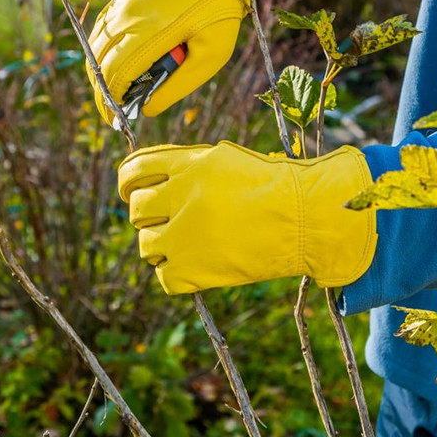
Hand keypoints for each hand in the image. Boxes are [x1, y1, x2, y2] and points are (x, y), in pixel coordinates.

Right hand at [86, 0, 283, 124]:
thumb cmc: (219, 8)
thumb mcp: (211, 54)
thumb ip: (178, 85)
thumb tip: (147, 109)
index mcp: (147, 33)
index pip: (113, 76)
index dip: (110, 103)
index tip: (116, 121)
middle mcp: (126, 17)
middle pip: (98, 64)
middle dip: (102, 92)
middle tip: (115, 111)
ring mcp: (121, 4)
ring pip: (96, 46)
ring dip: (101, 71)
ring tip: (118, 90)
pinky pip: (102, 29)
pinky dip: (104, 50)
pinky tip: (119, 61)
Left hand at [118, 141, 376, 293]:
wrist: (308, 219)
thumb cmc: (274, 186)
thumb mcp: (227, 160)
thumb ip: (187, 166)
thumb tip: (153, 177)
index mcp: (188, 165)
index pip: (133, 169)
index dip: (128, 183)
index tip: (131, 192)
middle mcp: (181, 197)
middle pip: (137, 209)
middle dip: (148, 216)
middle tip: (167, 222)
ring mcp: (186, 235)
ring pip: (146, 245)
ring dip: (161, 246)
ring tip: (185, 245)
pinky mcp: (196, 270)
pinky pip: (164, 277)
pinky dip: (176, 275)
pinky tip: (196, 267)